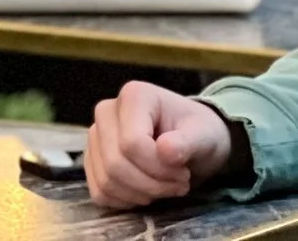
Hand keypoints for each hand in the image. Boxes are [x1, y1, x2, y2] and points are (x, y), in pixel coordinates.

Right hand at [85, 81, 233, 207]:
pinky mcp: (93, 160)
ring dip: (140, 195)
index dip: (158, 168)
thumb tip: (165, 150)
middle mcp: (107, 111)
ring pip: (106, 181)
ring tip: (165, 188)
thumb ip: (188, 142)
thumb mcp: (204, 135)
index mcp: (133, 96)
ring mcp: (96, 136)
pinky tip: (147, 193)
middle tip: (178, 185)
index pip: (131, 143)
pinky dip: (125, 201)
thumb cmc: (198, 132)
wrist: (191, 140)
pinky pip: (99, 192)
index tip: (184, 174)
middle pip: (115, 163)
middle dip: (151, 185)